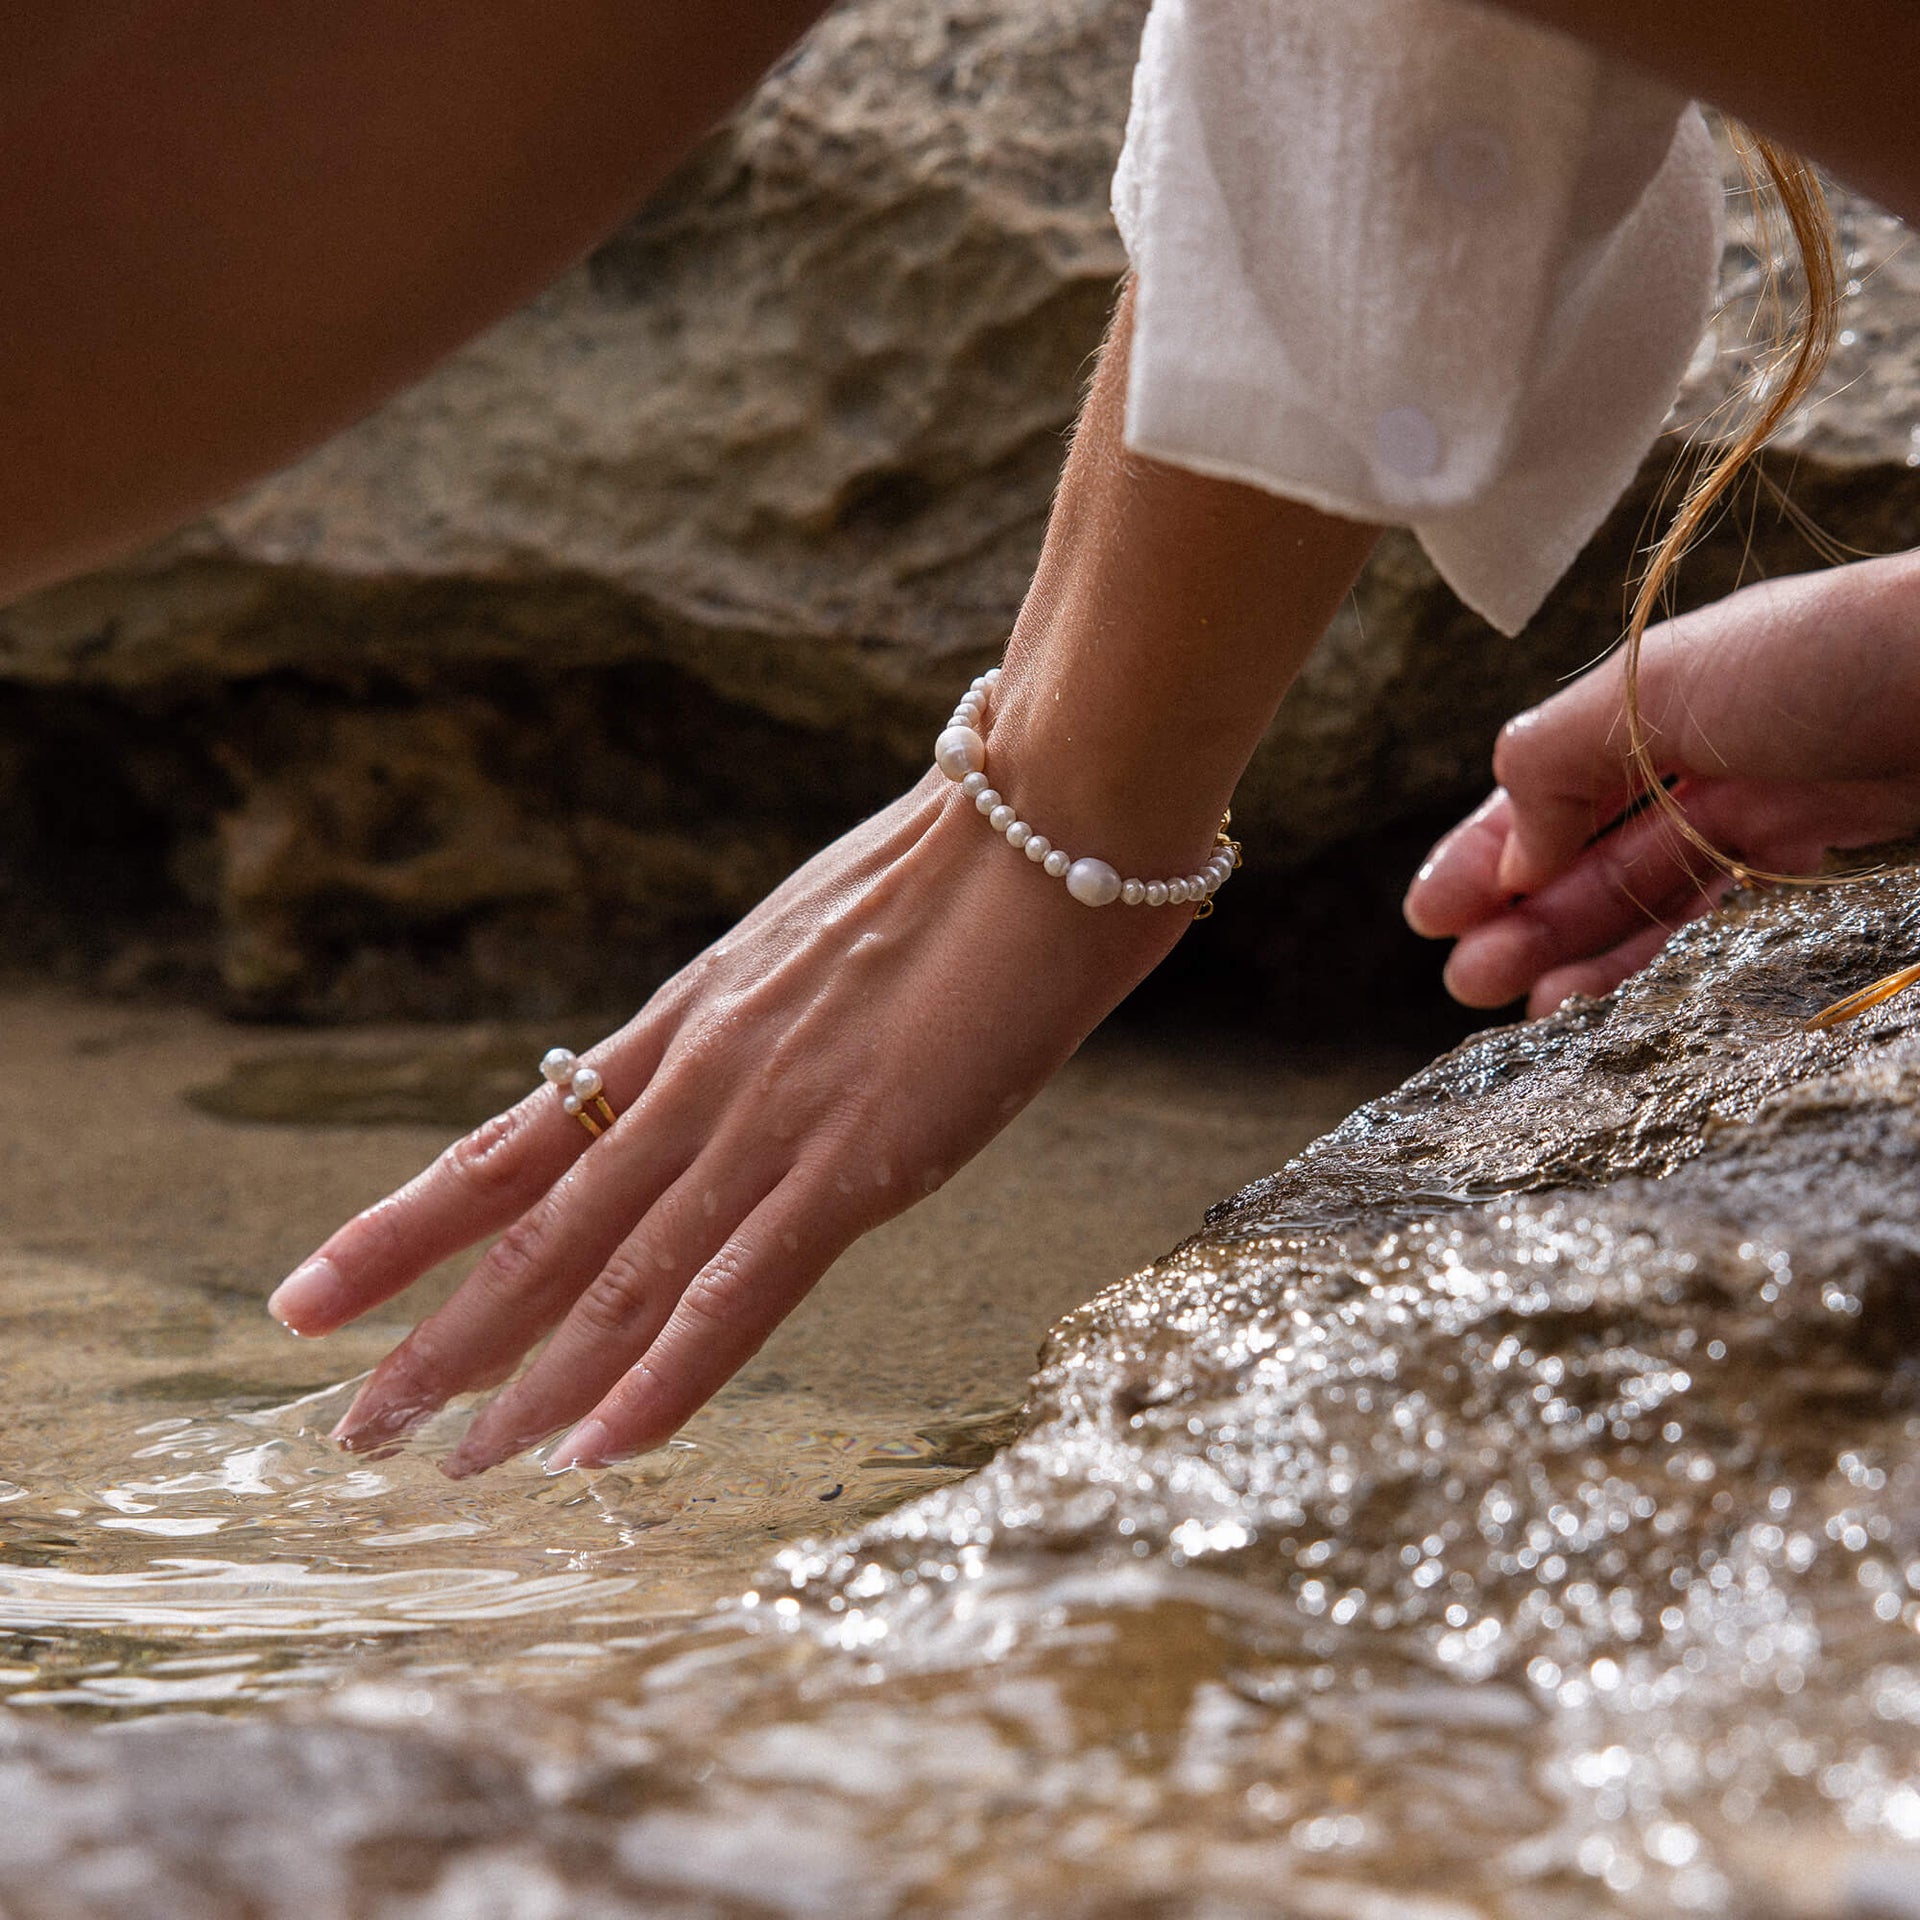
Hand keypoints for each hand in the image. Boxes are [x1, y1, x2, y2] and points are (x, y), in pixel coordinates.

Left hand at [266, 773, 1191, 1473]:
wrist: (1042, 821)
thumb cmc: (956, 871)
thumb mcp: (816, 943)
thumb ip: (766, 1024)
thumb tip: (743, 1076)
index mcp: (684, 1024)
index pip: (513, 1146)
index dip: (404, 1229)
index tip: (312, 1295)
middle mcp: (696, 1079)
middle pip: (537, 1228)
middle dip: (435, 1336)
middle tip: (351, 1426)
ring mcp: (768, 1121)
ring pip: (616, 1273)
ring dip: (522, 1379)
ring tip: (441, 1460)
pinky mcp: (858, 1160)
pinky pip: (742, 1288)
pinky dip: (666, 1375)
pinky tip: (599, 1448)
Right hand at [1404, 550, 1919, 1015]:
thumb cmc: (1841, 658)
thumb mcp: (1663, 683)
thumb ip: (1559, 757)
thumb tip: (1510, 851)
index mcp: (1670, 693)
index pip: (1551, 781)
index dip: (1487, 849)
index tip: (1430, 915)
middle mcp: (1720, 752)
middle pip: (1598, 850)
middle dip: (1526, 917)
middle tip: (1468, 981)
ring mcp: (1783, 812)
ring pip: (1660, 899)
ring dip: (1587, 955)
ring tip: (1533, 1012)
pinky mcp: (1842, 867)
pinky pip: (1734, 929)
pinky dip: (1669, 965)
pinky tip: (1621, 1000)